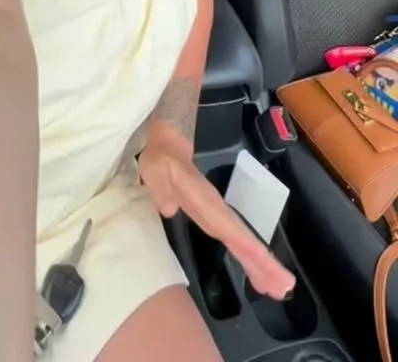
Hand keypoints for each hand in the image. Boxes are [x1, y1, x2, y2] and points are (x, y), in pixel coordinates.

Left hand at [138, 142, 294, 301]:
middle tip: (284, 288)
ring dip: (262, 266)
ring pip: (243, 243)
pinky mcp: (215, 222)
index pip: (231, 228)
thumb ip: (161, 187)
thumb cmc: (162, 161)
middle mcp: (218, 212)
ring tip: (278, 290)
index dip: (249, 248)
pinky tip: (260, 279)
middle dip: (264, 263)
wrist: (168, 150)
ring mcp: (218, 217)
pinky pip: (236, 243)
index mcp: (206, 202)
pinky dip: (250, 261)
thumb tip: (168, 209)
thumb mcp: (156, 169)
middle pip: (244, 240)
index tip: (267, 265)